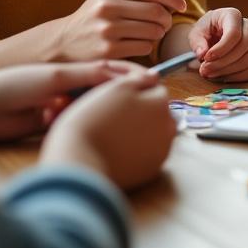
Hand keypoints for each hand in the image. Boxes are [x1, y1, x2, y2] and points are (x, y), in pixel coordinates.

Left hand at [0, 60, 145, 141]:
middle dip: (102, 97)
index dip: (129, 77)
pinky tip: (48, 116)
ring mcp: (65, 104)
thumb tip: (132, 77)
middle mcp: (72, 84)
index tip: (150, 82)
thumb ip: (93, 75)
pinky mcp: (57, 123)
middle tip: (96, 100)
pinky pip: (75, 122)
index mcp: (74, 67)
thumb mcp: (57, 76)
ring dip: (79, 109)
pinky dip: (65, 121)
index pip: (112, 71)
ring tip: (55, 106)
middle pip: (104, 92)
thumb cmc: (16, 85)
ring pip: (90, 109)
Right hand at [40, 70, 175, 190]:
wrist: (79, 163)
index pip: (155, 89)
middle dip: (141, 110)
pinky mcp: (151, 170)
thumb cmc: (93, 120)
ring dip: (139, 130)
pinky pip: (146, 153)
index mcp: (162, 104)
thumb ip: (139, 79)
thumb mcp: (115, 88)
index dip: (135, 90)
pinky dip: (136, 149)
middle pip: (157, 112)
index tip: (115, 97)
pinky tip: (116, 149)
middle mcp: (169, 127)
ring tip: (112, 133)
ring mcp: (161, 151)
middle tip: (112, 115)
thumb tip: (155, 77)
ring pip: (152, 132)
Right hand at [50, 0, 185, 60]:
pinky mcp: (108, 50)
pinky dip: (148, 46)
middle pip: (156, 11)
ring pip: (153, 30)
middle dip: (167, 20)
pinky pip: (144, 47)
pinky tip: (139, 44)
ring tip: (151, 34)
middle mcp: (107, 6)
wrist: (62, 43)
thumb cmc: (94, 18)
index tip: (181, 6)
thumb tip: (173, 3)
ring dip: (158, 34)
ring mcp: (107, 29)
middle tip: (165, 25)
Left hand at [187, 8, 247, 81]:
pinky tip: (222, 76)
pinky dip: (236, 77)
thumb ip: (197, 42)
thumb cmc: (207, 30)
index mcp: (233, 16)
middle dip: (223, 62)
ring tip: (209, 74)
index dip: (221, 49)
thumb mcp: (196, 32)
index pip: (234, 33)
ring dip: (227, 71)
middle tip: (205, 69)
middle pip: (244, 46)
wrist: (214, 34)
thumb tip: (202, 54)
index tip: (206, 58)